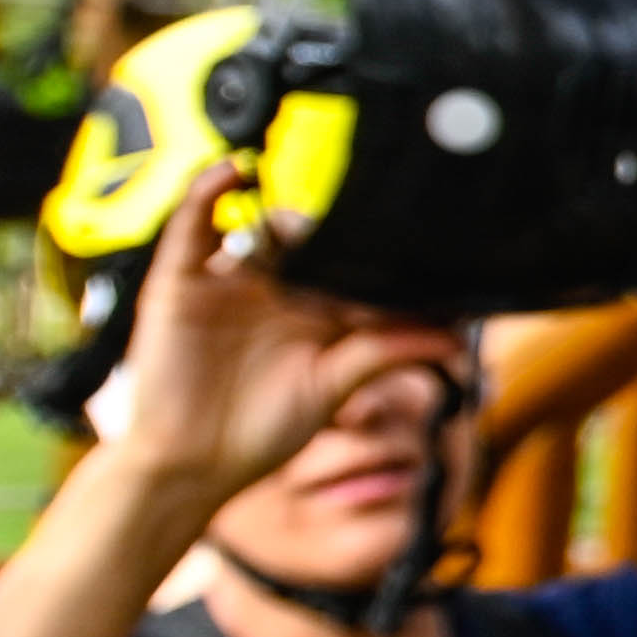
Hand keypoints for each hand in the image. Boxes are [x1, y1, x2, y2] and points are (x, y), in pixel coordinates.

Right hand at [88, 170, 468, 523]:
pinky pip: (193, 221)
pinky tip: (233, 172)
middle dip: (336, 235)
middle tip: (363, 241)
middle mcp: (273, 290)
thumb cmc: (259, 431)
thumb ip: (386, 354)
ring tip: (310, 230)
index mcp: (313, 311)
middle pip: (310, 240)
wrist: (190, 463)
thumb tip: (455, 341)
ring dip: (285, 217)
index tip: (419, 254)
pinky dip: (208, 189)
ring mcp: (228, 280)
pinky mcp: (181, 278)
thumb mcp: (333, 387)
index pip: (352, 269)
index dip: (379, 261)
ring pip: (258, 226)